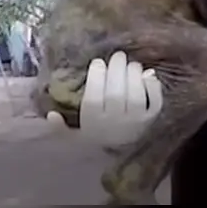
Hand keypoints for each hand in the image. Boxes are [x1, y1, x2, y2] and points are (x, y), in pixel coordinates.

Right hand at [46, 51, 162, 146]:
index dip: (96, 78)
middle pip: (116, 94)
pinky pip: (156, 102)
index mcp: (94, 123)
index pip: (93, 99)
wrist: (123, 152)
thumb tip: (50, 115)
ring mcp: (136, 122)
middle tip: (117, 56)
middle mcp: (116, 123)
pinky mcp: (152, 119)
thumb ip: (60, 127)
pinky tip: (147, 74)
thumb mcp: (74, 135)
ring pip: (136, 96)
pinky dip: (153, 87)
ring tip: (131, 63)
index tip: (97, 62)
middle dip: (117, 71)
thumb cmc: (97, 135)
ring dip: (134, 75)